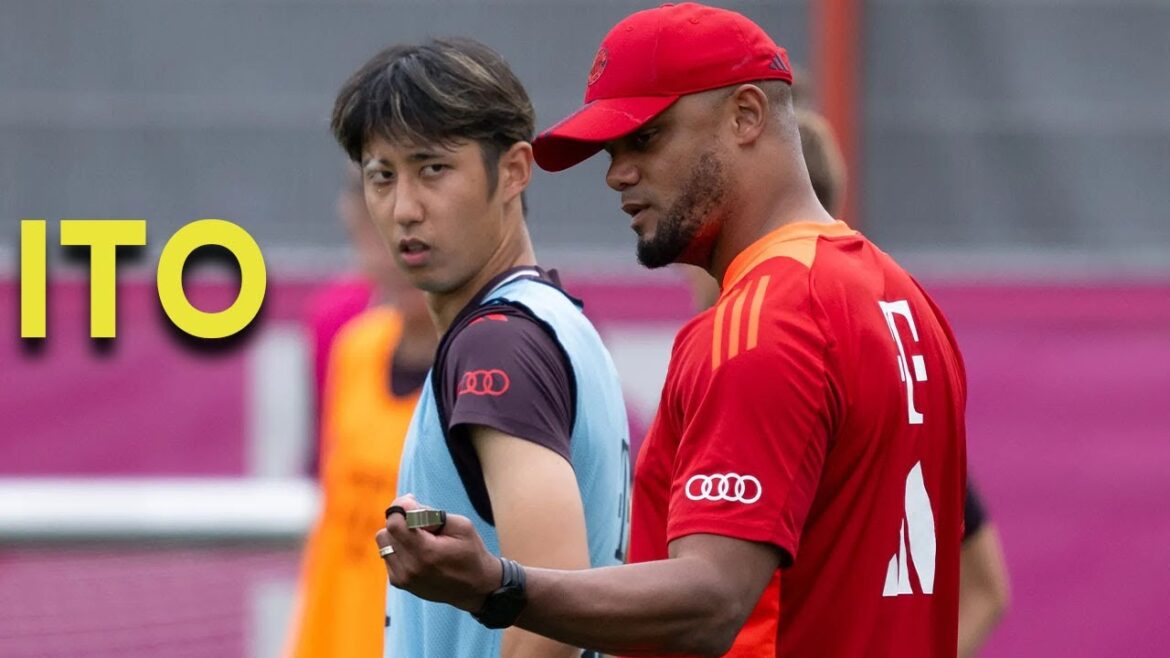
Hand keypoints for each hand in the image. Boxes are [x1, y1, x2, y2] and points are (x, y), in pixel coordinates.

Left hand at [376, 494, 502, 611]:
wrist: (475, 587)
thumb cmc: (470, 552)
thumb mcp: (460, 525)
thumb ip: (429, 512)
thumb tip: (403, 505)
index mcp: (426, 553)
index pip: (394, 523)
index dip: (401, 508)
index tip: (413, 502)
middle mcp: (410, 568)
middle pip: (386, 531)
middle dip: (401, 521)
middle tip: (422, 524)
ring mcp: (403, 578)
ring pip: (384, 542)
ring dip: (398, 535)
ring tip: (420, 539)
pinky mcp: (399, 583)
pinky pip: (388, 554)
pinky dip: (399, 548)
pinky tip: (418, 552)